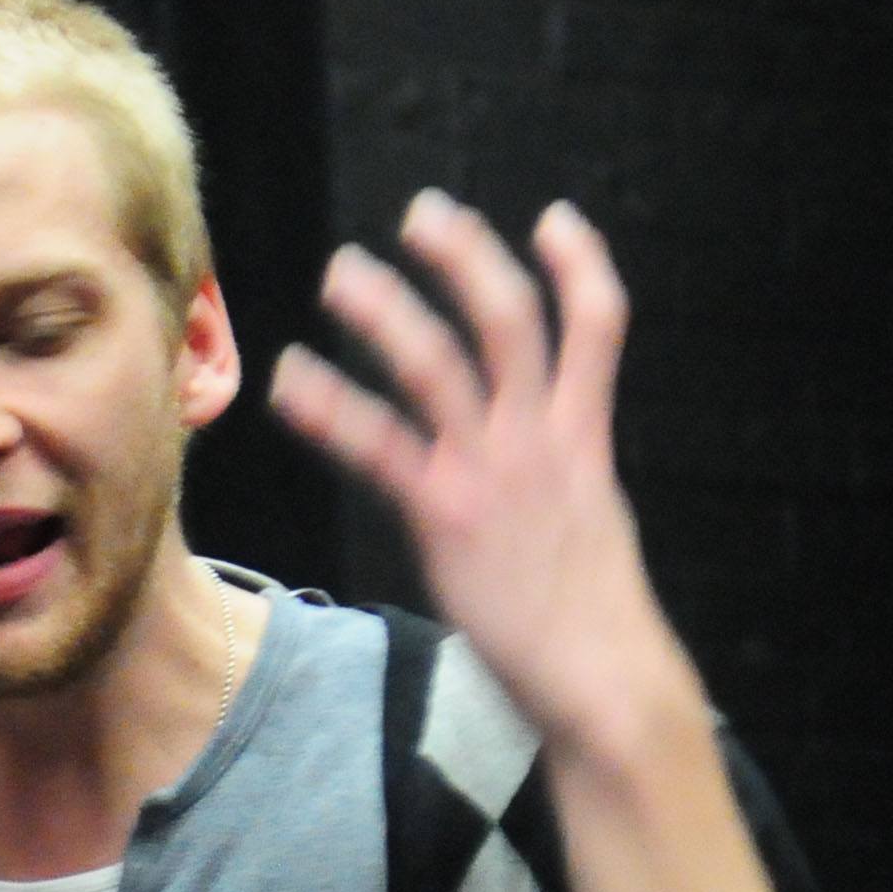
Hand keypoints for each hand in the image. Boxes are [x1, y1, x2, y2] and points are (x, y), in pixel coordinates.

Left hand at [269, 192, 699, 756]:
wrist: (603, 679)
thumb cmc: (591, 621)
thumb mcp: (591, 531)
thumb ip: (561, 488)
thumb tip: (537, 488)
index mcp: (585, 439)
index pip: (598, 325)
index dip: (579, 265)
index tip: (555, 218)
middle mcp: (542, 440)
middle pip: (510, 319)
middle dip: (467, 258)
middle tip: (422, 212)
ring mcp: (494, 472)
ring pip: (440, 363)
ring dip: (388, 309)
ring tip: (343, 271)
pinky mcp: (447, 514)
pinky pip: (379, 446)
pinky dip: (331, 407)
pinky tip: (289, 380)